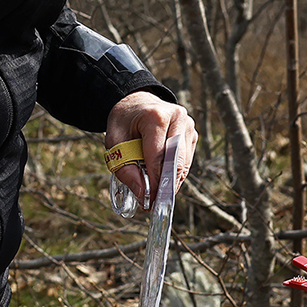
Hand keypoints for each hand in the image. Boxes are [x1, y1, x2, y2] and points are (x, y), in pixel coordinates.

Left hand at [106, 92, 196, 210]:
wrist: (137, 102)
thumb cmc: (124, 122)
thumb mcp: (114, 142)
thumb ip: (125, 168)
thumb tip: (143, 194)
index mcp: (156, 116)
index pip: (158, 157)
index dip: (154, 182)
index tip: (148, 202)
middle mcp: (178, 117)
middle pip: (176, 162)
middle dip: (166, 186)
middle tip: (155, 205)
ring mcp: (188, 125)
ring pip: (184, 164)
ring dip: (171, 182)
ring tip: (157, 194)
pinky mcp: (192, 133)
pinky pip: (186, 160)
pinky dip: (175, 173)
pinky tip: (163, 178)